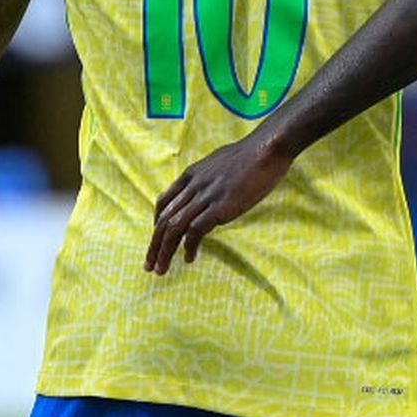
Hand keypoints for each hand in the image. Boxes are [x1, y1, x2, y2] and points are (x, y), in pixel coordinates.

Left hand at [145, 135, 292, 274]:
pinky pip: (196, 230)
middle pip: (164, 219)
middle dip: (154, 244)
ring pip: (174, 228)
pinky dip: (189, 246)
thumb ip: (209, 176)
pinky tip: (189, 257)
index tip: (157, 238)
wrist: (267, 147)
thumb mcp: (220, 161)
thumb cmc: (251, 154)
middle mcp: (193, 186)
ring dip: (165, 251)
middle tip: (149, 264)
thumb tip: (210, 187)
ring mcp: (206, 196)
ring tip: (161, 269)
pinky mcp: (220, 206)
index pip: (164, 201)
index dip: (157, 223)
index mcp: (192, 174)